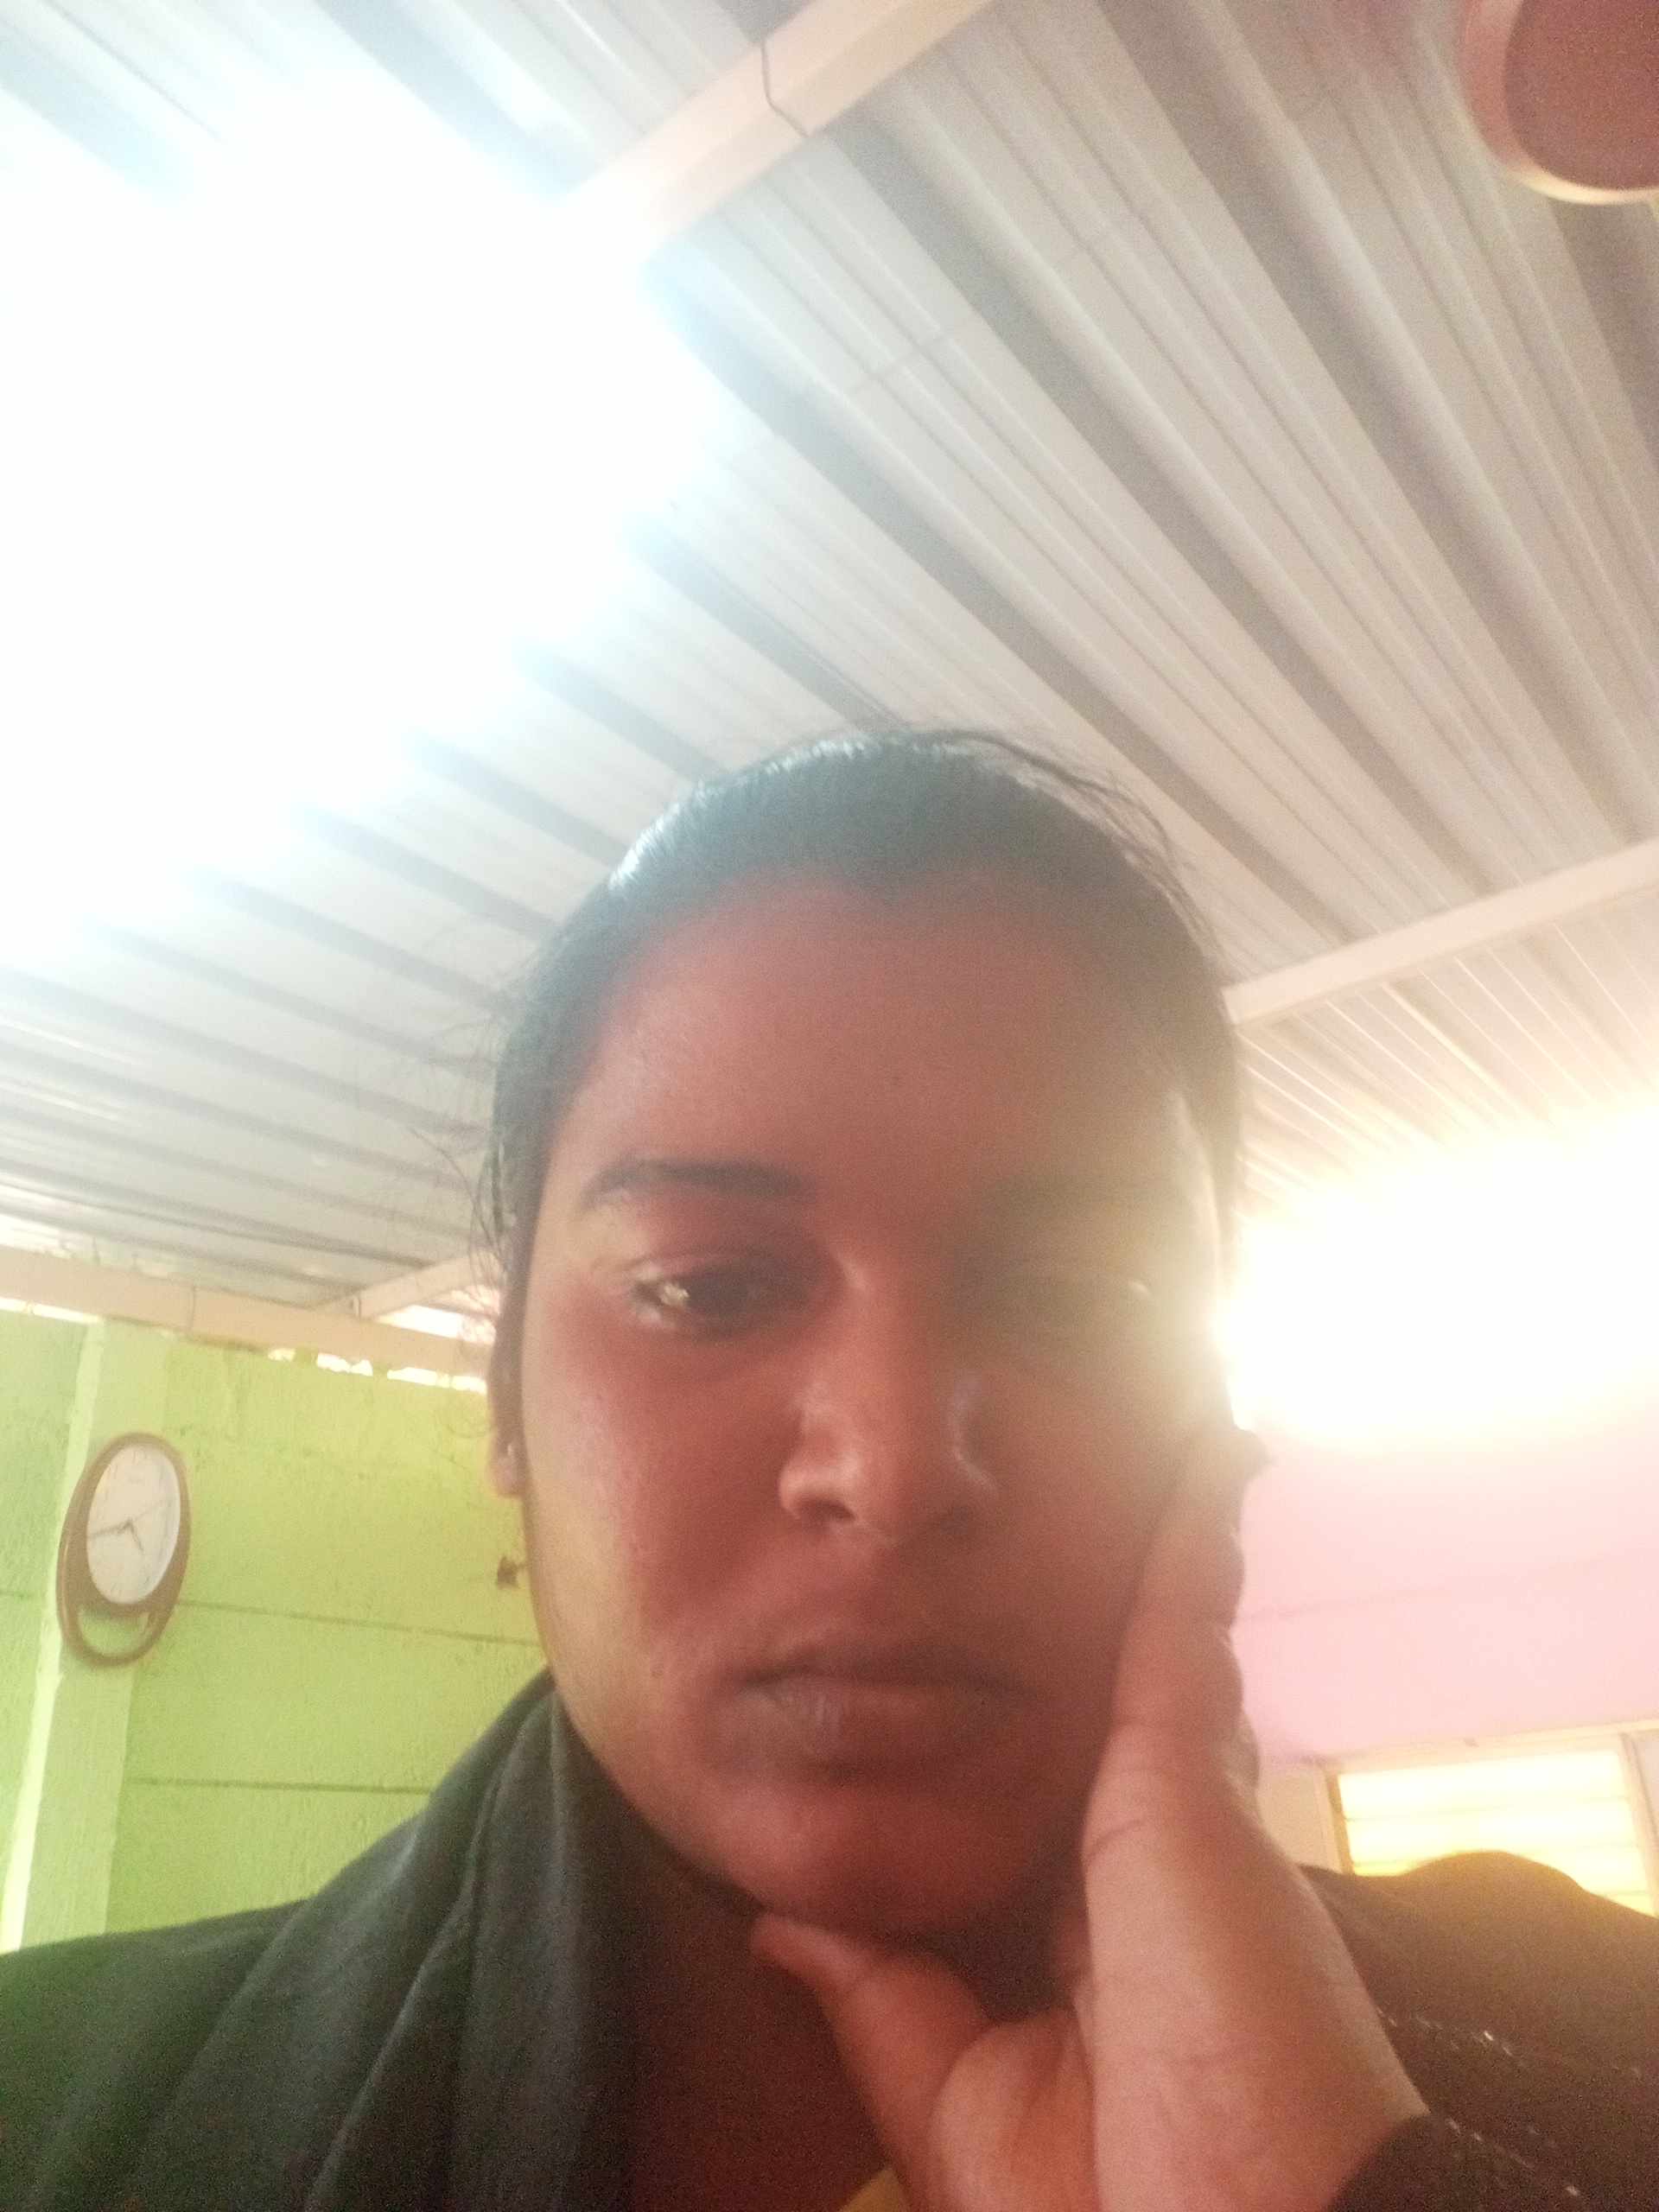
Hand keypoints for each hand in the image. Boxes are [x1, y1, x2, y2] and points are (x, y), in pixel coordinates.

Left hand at [753, 1422, 1422, 2211]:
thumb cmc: (1112, 2200)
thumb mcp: (952, 2090)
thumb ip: (873, 1993)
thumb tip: (776, 1922)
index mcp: (1083, 1924)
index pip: (1054, 1781)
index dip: (1034, 1712)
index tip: (999, 1647)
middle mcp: (1139, 1851)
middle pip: (1117, 1693)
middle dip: (1112, 1605)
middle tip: (1104, 1497)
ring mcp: (1175, 1808)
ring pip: (1162, 1638)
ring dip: (1162, 1543)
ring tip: (1166, 1440)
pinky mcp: (1188, 1779)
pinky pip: (1182, 1618)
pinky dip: (1190, 1529)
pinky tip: (1195, 1448)